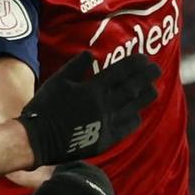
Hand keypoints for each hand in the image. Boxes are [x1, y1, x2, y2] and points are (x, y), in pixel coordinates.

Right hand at [16, 50, 157, 165]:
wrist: (37, 140)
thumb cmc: (45, 107)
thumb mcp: (58, 80)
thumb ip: (76, 66)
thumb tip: (91, 54)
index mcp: (93, 89)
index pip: (121, 72)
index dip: (135, 64)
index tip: (144, 58)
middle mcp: (104, 105)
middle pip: (132, 88)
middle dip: (147, 77)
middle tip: (157, 69)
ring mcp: (106, 124)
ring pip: (133, 108)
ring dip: (145, 97)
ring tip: (154, 90)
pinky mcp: (104, 140)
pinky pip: (125, 128)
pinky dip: (134, 119)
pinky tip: (137, 114)